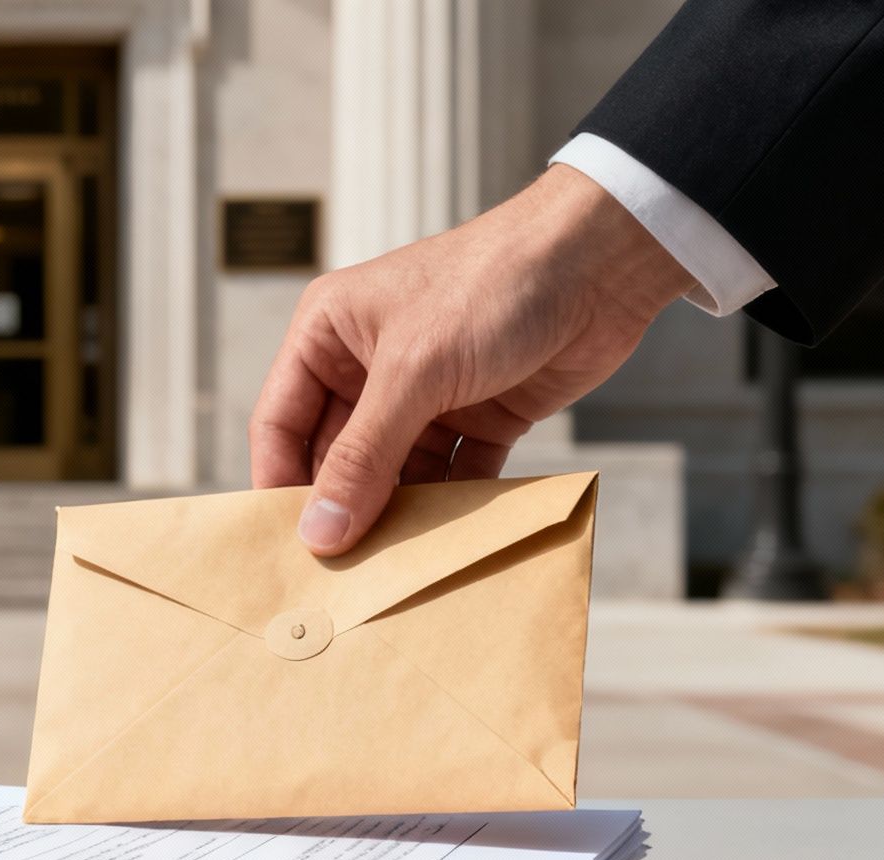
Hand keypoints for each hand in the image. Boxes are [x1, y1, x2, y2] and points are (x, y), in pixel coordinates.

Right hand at [249, 165, 695, 555]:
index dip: (279, 483)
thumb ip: (363, 458)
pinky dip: (452, 507)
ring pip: (393, 474)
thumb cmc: (494, 284)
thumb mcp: (415, 371)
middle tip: (340, 573)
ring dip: (396, 515)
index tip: (286, 546)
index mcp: (329, 334)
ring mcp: (425, 394)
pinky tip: (450, 541)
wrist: (605, 262)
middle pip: (335, 457)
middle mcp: (369, 366)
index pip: (280, 422)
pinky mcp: (478, 417)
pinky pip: (452, 476)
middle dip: (341, 508)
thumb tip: (319, 534)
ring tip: (394, 568)